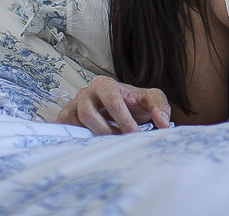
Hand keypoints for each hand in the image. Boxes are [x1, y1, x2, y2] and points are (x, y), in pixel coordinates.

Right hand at [56, 75, 173, 134]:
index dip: (124, 120)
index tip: (135, 134)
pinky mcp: (66, 119)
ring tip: (111, 143)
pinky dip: (78, 138)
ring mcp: (73, 105)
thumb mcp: (151, 100)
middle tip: (122, 141)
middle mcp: (86, 92)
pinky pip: (66, 129)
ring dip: (95, 136)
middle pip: (89, 113)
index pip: (112, 100)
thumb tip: (163, 123)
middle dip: (108, 131)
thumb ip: (160, 107)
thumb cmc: (134, 103)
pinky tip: (94, 143)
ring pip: (77, 123)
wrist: (122, 109)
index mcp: (105, 84)